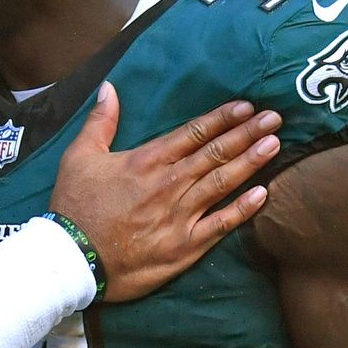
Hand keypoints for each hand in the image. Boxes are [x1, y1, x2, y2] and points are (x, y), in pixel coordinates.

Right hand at [47, 83, 279, 301]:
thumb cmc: (74, 207)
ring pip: (223, 183)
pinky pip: (220, 225)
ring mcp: (180, 216)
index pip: (194, 133)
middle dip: (247, 133)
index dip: (222, 118)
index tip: (246, 106)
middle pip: (216, 154)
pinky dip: (243, 209)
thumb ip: (100, 122)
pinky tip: (263, 194)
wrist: (72, 259)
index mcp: (147, 161)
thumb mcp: (79, 157)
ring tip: (274, 144)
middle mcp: (169, 184)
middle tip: (275, 118)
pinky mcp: (184, 246)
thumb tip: (110, 88)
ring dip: (251, 162)